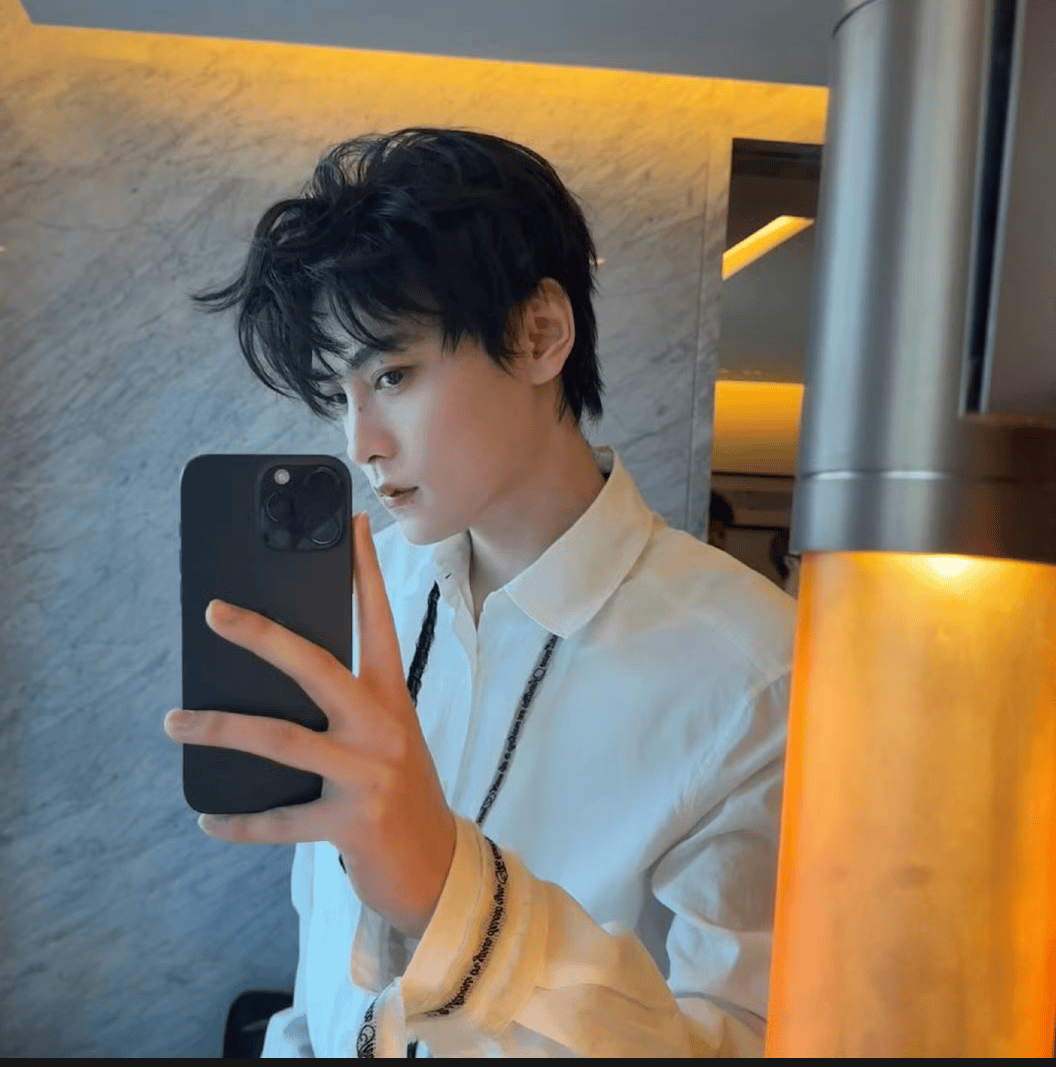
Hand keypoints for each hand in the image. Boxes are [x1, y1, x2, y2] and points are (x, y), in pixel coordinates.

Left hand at [164, 512, 455, 938]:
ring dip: (220, 728)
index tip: (350, 525)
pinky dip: (241, 821)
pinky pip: (281, 820)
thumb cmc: (401, 791)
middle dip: (262, 636)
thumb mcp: (386, 738)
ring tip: (175, 721)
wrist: (438, 867)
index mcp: (392, 697)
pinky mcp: (351, 822)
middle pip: (317, 665)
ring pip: (282, 739)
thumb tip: (270, 680)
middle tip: (214, 612)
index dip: (365, 572)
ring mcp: (368, 773)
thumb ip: (346, 708)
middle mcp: (382, 726)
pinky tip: (209, 817)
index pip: (378, 622)